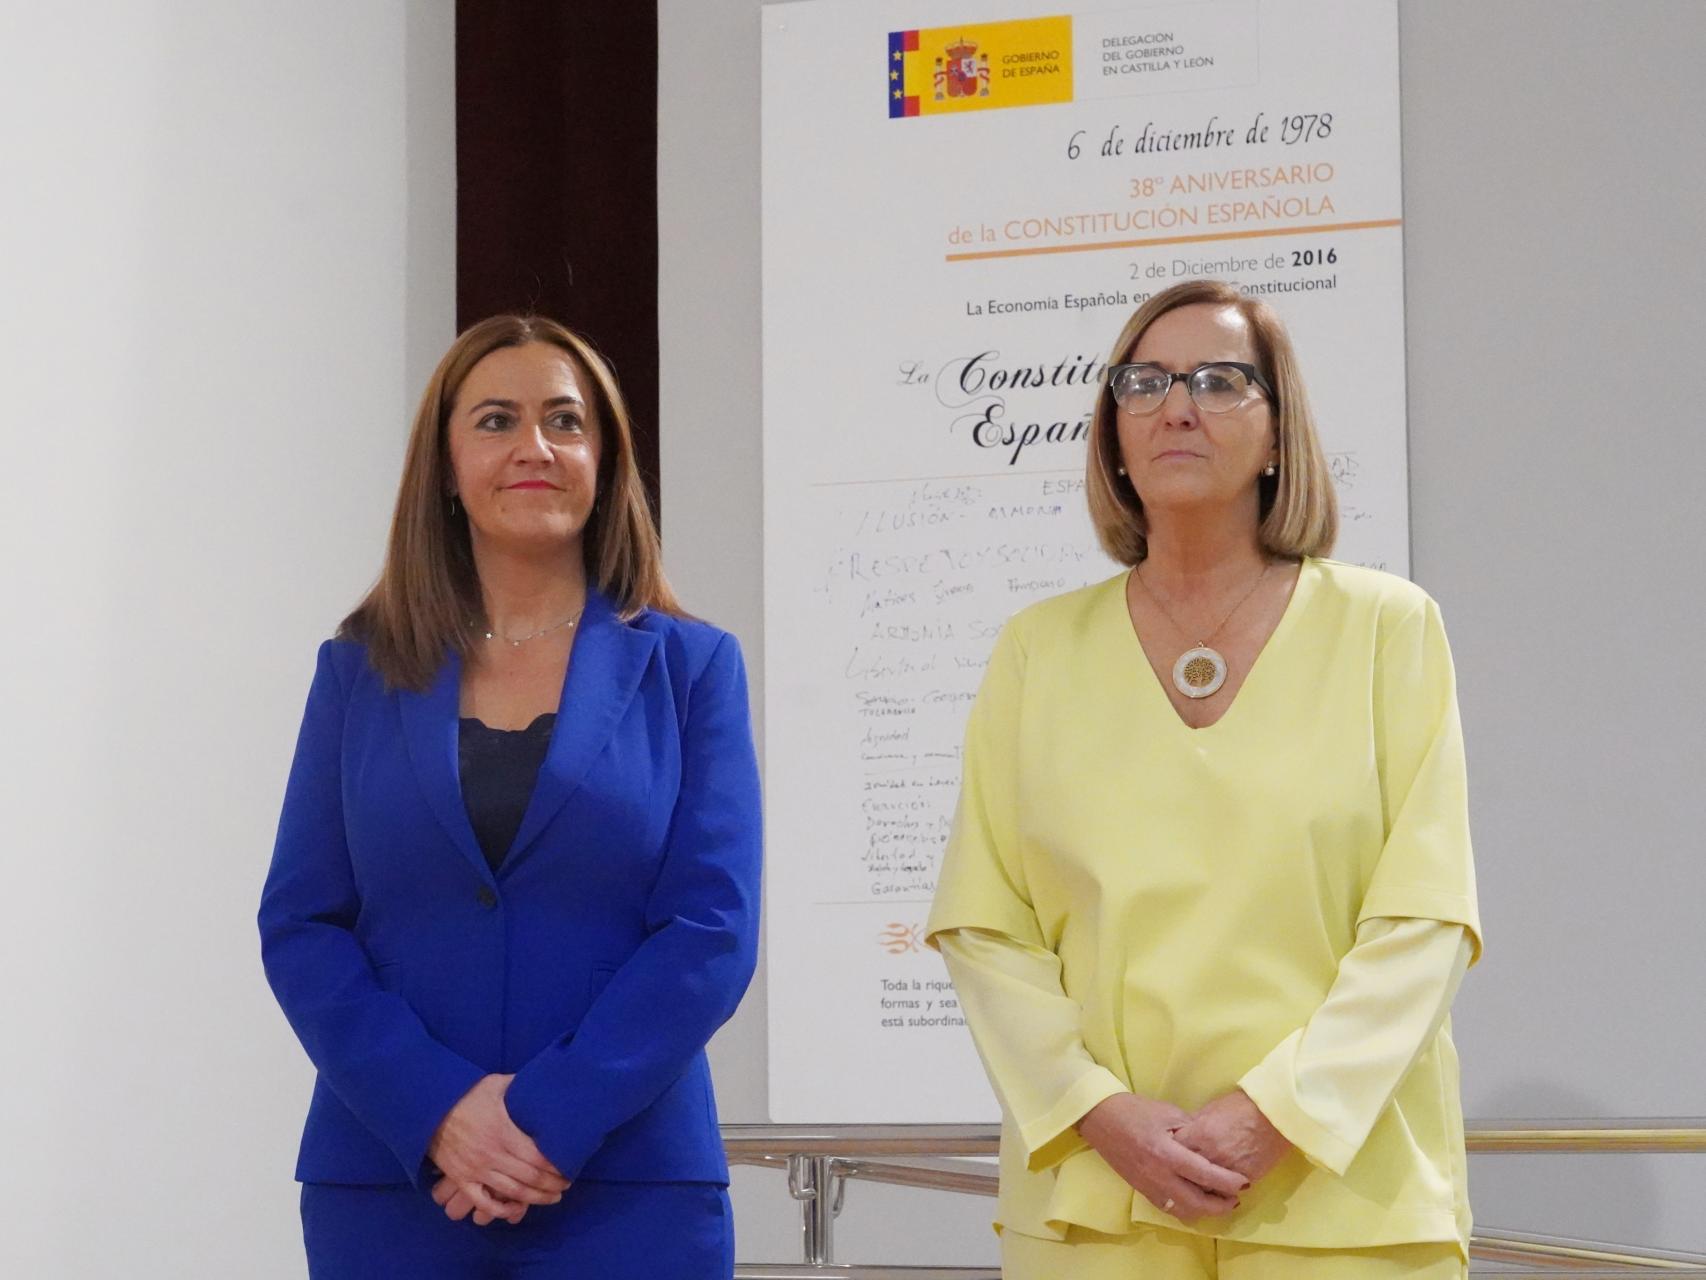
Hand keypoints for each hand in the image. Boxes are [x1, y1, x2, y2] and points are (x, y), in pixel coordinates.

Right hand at [426, 1074, 570, 1222]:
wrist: (429, 1109)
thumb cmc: (466, 1095)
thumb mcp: (496, 1084)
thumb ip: (520, 1085)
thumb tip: (543, 1080)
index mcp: (504, 1132)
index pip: (538, 1157)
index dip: (557, 1167)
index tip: (569, 1168)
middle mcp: (492, 1155)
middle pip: (530, 1178)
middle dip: (552, 1185)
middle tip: (565, 1186)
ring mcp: (477, 1170)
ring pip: (512, 1192)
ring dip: (535, 1198)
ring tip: (551, 1198)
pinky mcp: (462, 1179)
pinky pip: (484, 1202)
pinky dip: (501, 1210)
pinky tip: (516, 1210)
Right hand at [1076, 1092, 1246, 1221]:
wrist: (1099, 1118)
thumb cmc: (1134, 1110)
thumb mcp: (1168, 1112)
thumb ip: (1191, 1130)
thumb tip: (1212, 1145)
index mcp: (1166, 1152)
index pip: (1204, 1174)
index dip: (1227, 1182)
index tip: (1244, 1183)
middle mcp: (1158, 1175)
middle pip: (1196, 1203)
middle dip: (1220, 1205)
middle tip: (1235, 1198)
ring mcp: (1148, 1186)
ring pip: (1182, 1212)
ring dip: (1203, 1211)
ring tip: (1217, 1202)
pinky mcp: (1141, 1190)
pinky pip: (1168, 1209)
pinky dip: (1185, 1209)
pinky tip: (1194, 1201)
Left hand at [1172, 1090, 1291, 1185]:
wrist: (1274, 1115)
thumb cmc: (1240, 1107)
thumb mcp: (1209, 1111)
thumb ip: (1192, 1128)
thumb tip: (1179, 1139)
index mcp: (1199, 1134)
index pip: (1173, 1151)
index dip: (1168, 1154)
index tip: (1166, 1156)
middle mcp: (1211, 1155)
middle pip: (1185, 1175)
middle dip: (1179, 1177)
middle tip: (1176, 1178)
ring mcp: (1228, 1169)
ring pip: (1204, 1189)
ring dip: (1198, 1190)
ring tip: (1193, 1188)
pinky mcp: (1244, 1179)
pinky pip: (1224, 1192)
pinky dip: (1217, 1193)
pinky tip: (1214, 1191)